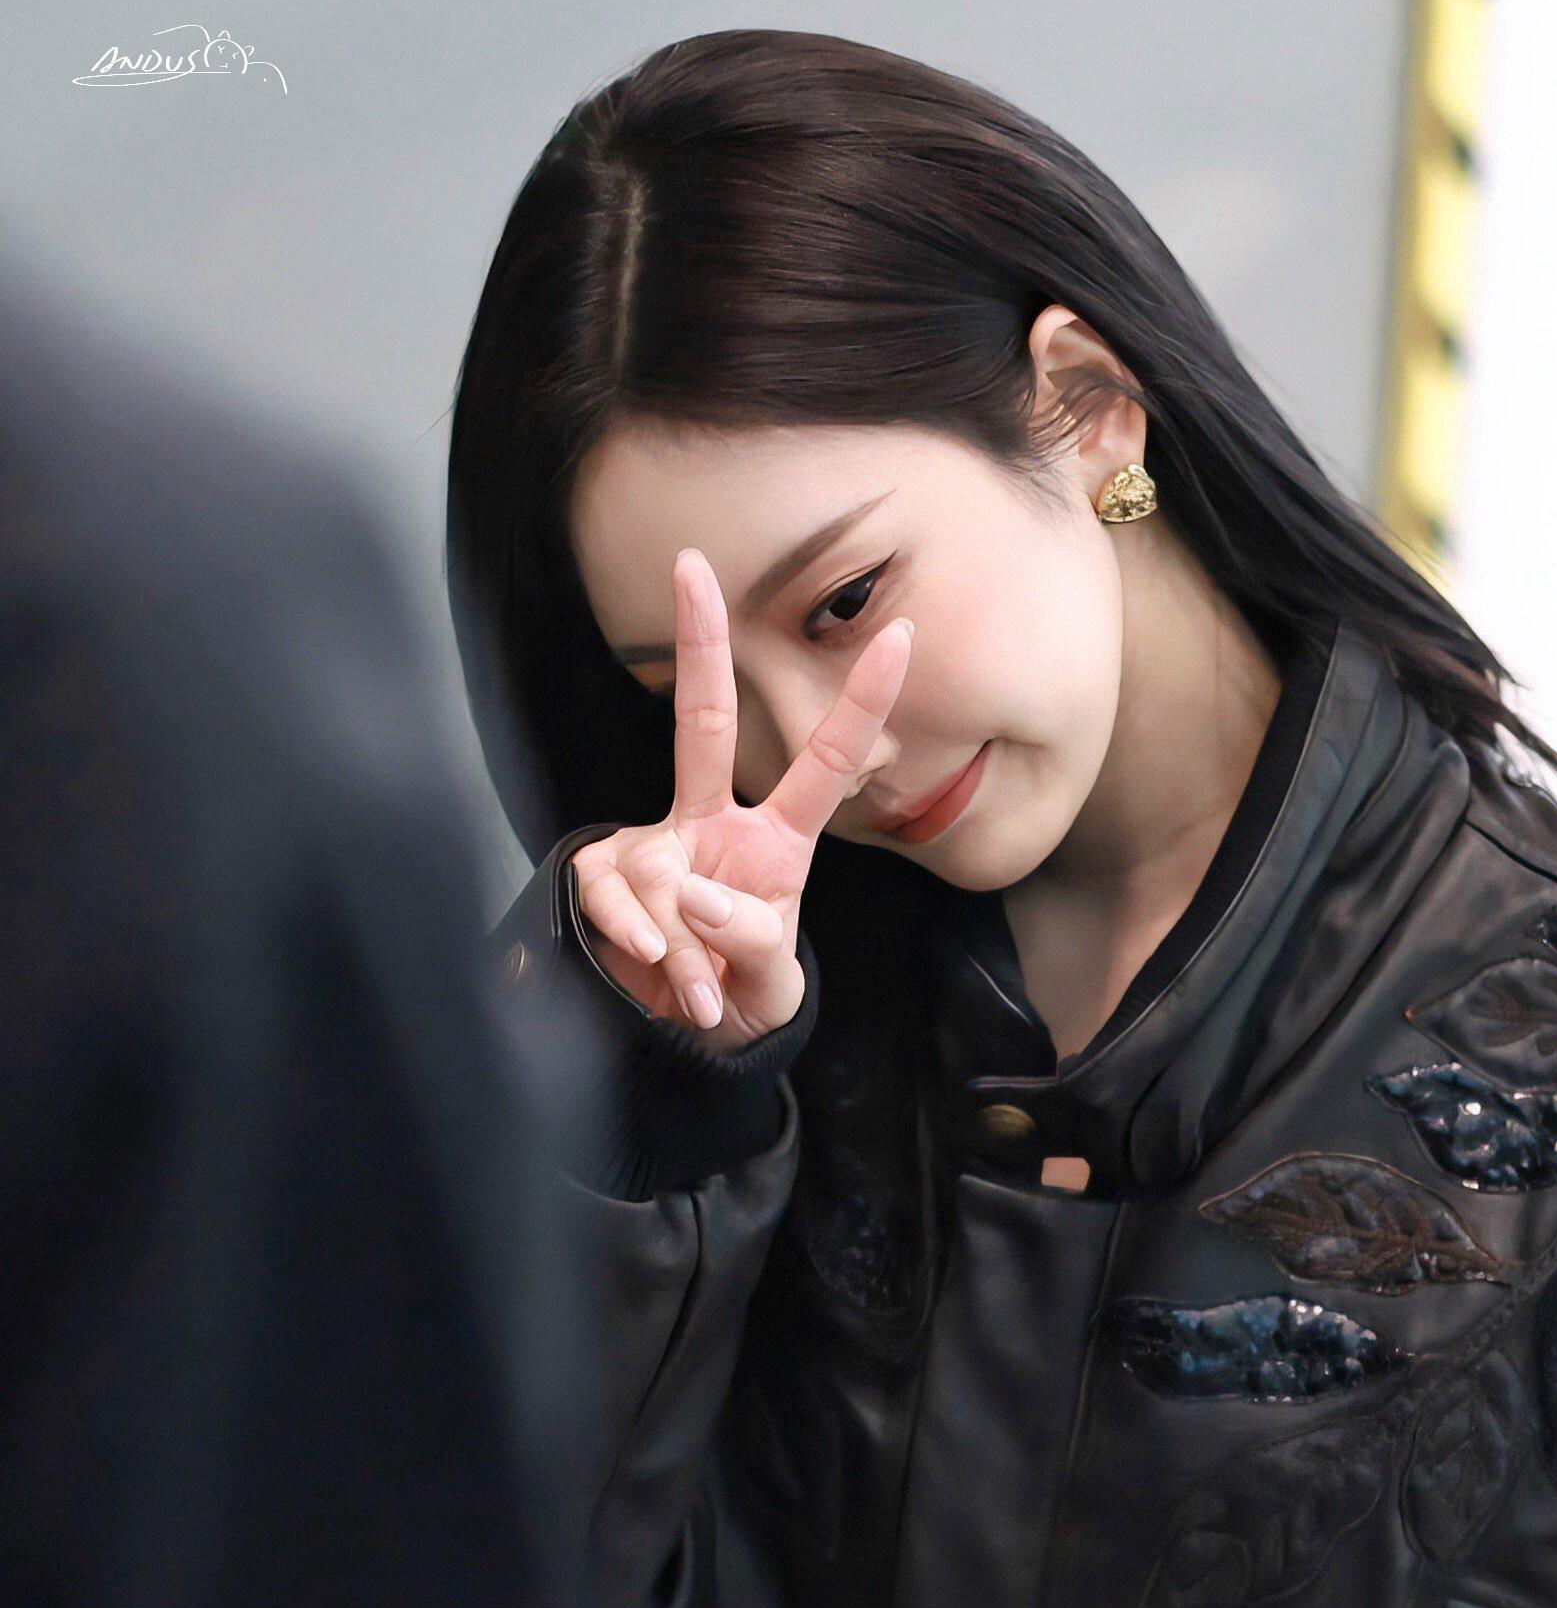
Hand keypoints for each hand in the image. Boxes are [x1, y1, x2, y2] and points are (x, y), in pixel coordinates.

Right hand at [569, 547, 911, 1050]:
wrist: (680, 1043)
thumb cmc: (742, 998)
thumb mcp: (771, 985)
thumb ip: (750, 943)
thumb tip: (696, 894)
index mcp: (775, 841)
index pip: (824, 763)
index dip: (862, 705)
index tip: (901, 638)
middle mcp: (712, 826)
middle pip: (705, 725)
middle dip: (698, 645)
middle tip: (691, 564)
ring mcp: (654, 846)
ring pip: (662, 869)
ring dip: (683, 947)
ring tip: (701, 994)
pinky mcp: (604, 875)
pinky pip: (614, 894)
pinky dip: (634, 938)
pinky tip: (651, 970)